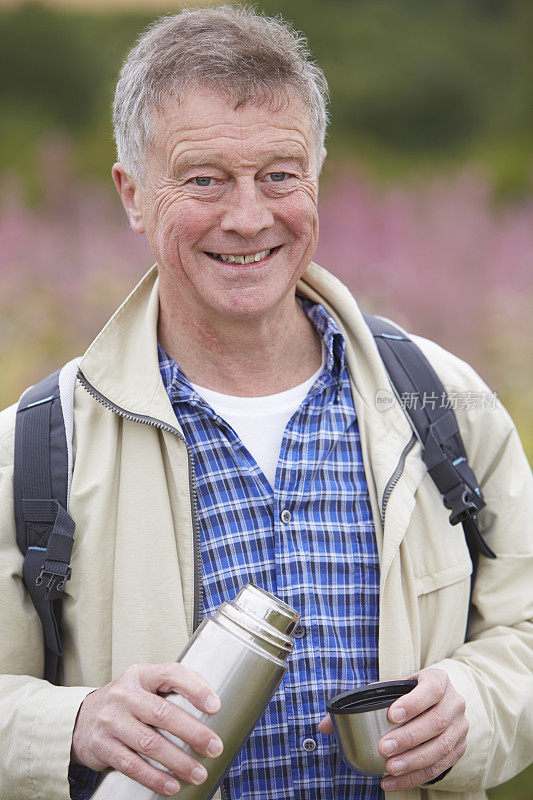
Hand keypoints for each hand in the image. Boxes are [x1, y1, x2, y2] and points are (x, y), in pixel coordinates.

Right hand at [71, 662, 223, 795]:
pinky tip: (171, 785)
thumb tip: (211, 712)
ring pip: (149, 743)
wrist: (83, 718)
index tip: (215, 706)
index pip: (170, 674)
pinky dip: (154, 778)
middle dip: (193, 733)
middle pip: (163, 713)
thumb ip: (170, 692)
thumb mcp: (144, 686)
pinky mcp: (102, 746)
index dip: (195, 688)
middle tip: (214, 747)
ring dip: (178, 761)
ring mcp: (111, 721)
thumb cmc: (125, 703)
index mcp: (140, 675)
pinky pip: (132, 765)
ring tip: (197, 773)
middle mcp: (124, 695)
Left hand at [318, 668, 467, 791]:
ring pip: (441, 747)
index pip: (430, 688)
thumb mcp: (390, 689)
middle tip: (383, 748)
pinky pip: (440, 766)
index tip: (391, 714)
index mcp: (438, 680)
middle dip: (408, 737)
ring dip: (413, 761)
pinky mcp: (459, 748)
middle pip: (436, 721)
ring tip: (389, 768)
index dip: (412, 702)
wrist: (440, 702)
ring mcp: (460, 727)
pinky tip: (394, 781)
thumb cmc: (408, 694)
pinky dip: (415, 776)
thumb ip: (360, 701)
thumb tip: (325, 725)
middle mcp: (454, 702)